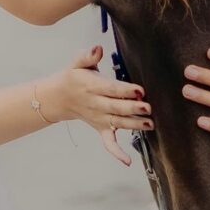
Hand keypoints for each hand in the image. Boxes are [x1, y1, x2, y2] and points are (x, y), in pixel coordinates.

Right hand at [41, 44, 153, 164]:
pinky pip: (108, 143)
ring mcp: (99, 119)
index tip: (139, 90)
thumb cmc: (74, 77)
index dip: (125, 90)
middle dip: (132, 109)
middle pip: (116, 108)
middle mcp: (96, 105)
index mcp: (92, 87)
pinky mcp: (100, 128)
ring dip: (133, 125)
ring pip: (117, 123)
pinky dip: (116, 153)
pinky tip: (128, 161)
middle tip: (148, 108)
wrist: (60, 97)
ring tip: (150, 124)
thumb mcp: (78, 62)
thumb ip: (88, 55)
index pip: (111, 89)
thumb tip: (97, 49)